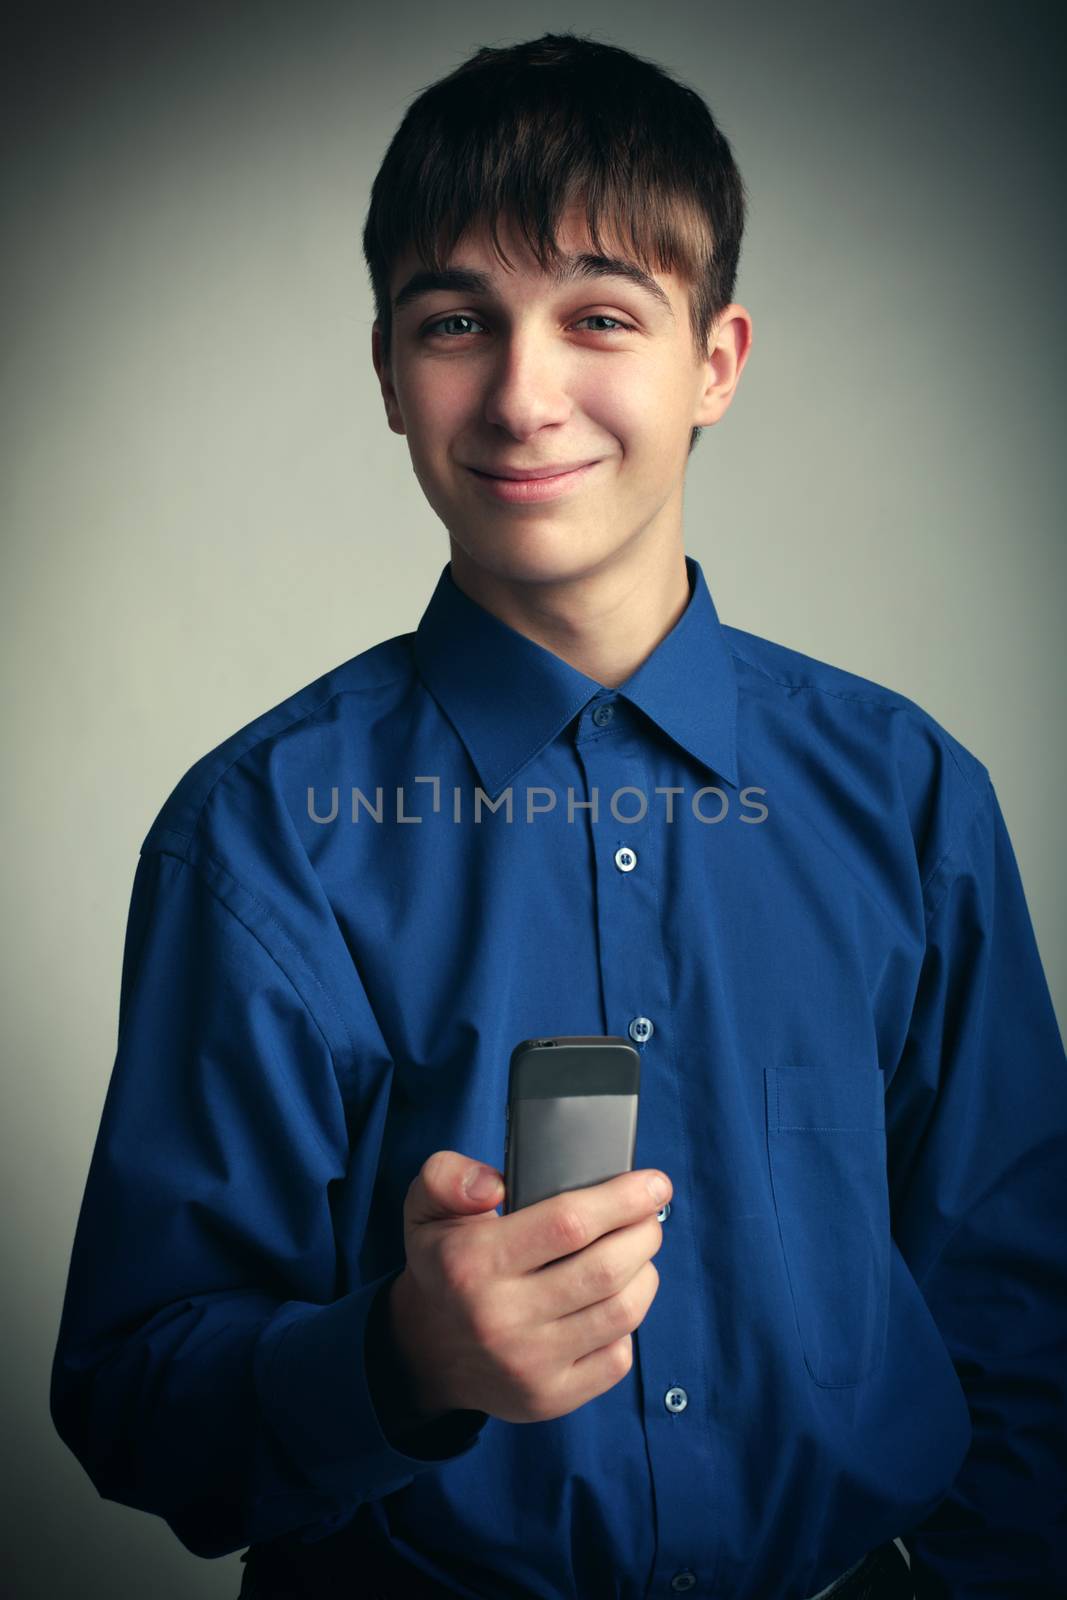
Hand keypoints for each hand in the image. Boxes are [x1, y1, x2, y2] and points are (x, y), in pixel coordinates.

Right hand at [391, 1151, 670, 1424]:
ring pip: (621, 1312)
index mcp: (472, 1262)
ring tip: (638, 1252)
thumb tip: (495, 1185)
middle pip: (605, 1268)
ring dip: (646, 1273)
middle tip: (648, 1216)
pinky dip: (629, 1323)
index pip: (568, 1224)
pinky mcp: (549, 1398)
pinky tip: (616, 1299)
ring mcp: (528, 1365)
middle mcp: (500, 1318)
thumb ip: (448, 1177)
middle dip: (644, 1233)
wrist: (428, 1351)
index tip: (654, 1182)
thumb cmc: (446, 1263)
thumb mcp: (426, 1205)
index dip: (622, 1199)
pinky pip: (618, 1358)